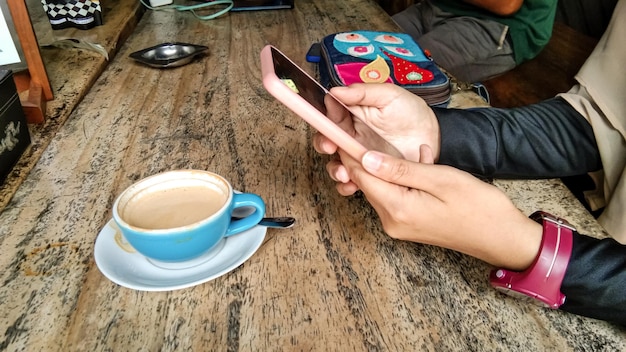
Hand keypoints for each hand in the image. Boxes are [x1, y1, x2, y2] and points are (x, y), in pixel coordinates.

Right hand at [313, 84, 439, 190]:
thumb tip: (336, 91)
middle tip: (331, 148)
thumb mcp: (389, 95)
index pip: (329, 115)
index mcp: (352, 113)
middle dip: (324, 146)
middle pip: (327, 140)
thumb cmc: (412, 112)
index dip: (322, 121)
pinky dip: (347, 186)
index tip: (326, 127)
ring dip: (334, 169)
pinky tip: (353, 185)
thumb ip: (362, 92)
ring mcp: (359, 155)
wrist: (434, 137)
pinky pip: (352, 180)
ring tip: (344, 173)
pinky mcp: (369, 172)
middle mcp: (351, 135)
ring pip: (336, 163)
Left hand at [339, 148, 541, 269]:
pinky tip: (425, 166)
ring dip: (392, 167)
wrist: (501, 238)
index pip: (360, 175)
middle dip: (370, 156)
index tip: (345, 128)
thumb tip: (366, 157)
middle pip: (367, 182)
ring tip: (421, 154)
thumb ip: (400, 169)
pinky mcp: (406, 224)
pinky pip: (395, 195)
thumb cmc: (478, 207)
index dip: (350, 150)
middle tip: (378, 132)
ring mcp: (398, 225)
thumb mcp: (440, 179)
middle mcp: (391, 221)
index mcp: (397, 208)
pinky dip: (403, 179)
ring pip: (381, 187)